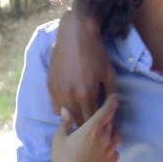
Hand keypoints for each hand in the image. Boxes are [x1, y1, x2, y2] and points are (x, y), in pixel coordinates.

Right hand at [45, 94, 120, 161]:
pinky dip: (111, 146)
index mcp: (92, 128)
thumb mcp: (59, 138)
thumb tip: (66, 108)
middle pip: (112, 121)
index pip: (108, 110)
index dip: (112, 101)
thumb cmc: (61, 160)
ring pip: (117, 134)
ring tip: (103, 132)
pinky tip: (103, 148)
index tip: (114, 96)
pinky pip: (116, 149)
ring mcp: (110, 150)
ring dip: (112, 131)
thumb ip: (65, 122)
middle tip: (102, 117)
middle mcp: (105, 137)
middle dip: (108, 117)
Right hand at [48, 8, 115, 125]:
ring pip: (66, 116)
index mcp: (86, 93)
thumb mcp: (109, 73)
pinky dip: (65, 110)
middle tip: (94, 123)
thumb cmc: (95, 53)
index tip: (103, 125)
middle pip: (78, 121)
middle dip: (87, 124)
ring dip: (75, 118)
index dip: (99, 124)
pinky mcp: (50, 87)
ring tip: (84, 116)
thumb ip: (110, 93)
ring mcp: (58, 92)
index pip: (92, 119)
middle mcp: (70, 96)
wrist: (75, 36)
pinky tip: (72, 106)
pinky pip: (56, 108)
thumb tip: (112, 108)